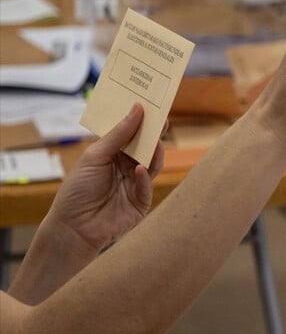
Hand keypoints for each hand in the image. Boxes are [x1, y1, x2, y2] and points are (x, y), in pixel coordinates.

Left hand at [42, 104, 163, 254]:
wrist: (74, 226)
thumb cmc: (78, 190)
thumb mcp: (95, 156)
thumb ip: (119, 135)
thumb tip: (137, 109)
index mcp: (113, 154)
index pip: (131, 134)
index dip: (140, 121)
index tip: (152, 106)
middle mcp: (126, 167)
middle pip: (145, 147)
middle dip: (153, 134)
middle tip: (163, 120)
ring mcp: (135, 184)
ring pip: (152, 165)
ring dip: (154, 154)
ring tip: (156, 143)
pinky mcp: (141, 202)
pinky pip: (147, 186)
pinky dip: (145, 178)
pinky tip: (139, 170)